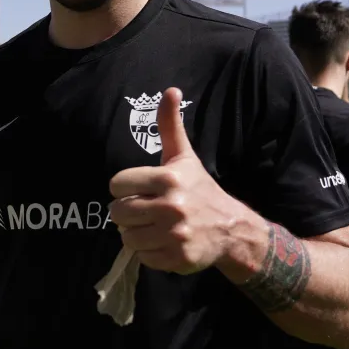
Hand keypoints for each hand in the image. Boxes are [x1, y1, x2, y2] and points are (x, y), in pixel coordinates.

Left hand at [109, 87, 239, 273]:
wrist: (231, 228)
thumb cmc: (200, 189)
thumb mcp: (184, 156)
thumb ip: (170, 125)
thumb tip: (170, 90)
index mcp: (168, 178)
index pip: (117, 184)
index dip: (125, 188)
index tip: (139, 189)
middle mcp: (171, 206)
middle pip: (118, 212)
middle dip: (127, 212)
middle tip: (144, 210)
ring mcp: (174, 234)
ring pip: (127, 237)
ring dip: (135, 233)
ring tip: (153, 226)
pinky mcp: (177, 258)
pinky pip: (142, 257)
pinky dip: (149, 252)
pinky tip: (163, 242)